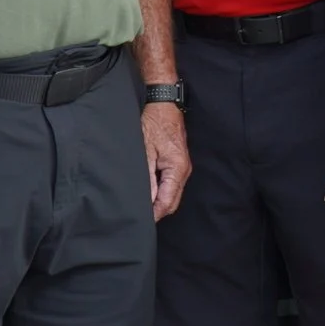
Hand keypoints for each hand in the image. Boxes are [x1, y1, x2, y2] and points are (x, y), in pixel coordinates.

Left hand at [143, 102, 191, 220]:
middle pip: (173, 201)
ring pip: (173, 193)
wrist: (164, 104)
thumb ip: (147, 178)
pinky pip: (172, 184)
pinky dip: (162, 191)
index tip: (141, 221)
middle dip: (158, 211)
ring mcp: (183, 166)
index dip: (155, 214)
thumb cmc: (154, 123)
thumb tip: (147, 200)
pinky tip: (149, 191)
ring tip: (142, 205)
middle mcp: (184, 170)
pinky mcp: (179, 162)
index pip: (168, 202)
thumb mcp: (145, 150)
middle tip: (140, 216)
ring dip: (160, 201)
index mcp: (177, 169)